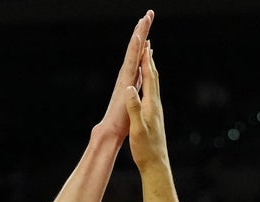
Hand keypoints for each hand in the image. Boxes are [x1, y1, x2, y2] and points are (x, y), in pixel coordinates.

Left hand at [97, 10, 153, 138]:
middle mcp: (126, 74)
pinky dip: (142, 54)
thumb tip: (130, 88)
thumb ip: (130, 99)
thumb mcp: (126, 112)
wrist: (110, 130)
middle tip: (149, 14)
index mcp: (127, 78)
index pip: (134, 54)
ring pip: (135, 52)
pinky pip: (138, 63)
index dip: (139, 39)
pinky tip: (146, 51)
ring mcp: (128, 77)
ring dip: (141, 37)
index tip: (143, 23)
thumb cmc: (120, 122)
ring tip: (146, 24)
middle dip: (142, 30)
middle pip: (135, 47)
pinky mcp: (130, 83)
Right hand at [125, 38, 168, 171]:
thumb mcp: (137, 128)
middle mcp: (156, 106)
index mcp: (151, 105)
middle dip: (150, 61)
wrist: (156, 165)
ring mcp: (156, 112)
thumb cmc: (145, 149)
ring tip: (149, 60)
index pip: (149, 78)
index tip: (144, 45)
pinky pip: (152, 95)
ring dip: (151, 71)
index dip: (146, 61)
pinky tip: (147, 87)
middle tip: (148, 44)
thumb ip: (134, 108)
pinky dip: (149, 85)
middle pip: (154, 78)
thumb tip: (130, 89)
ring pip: (154, 86)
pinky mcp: (154, 118)